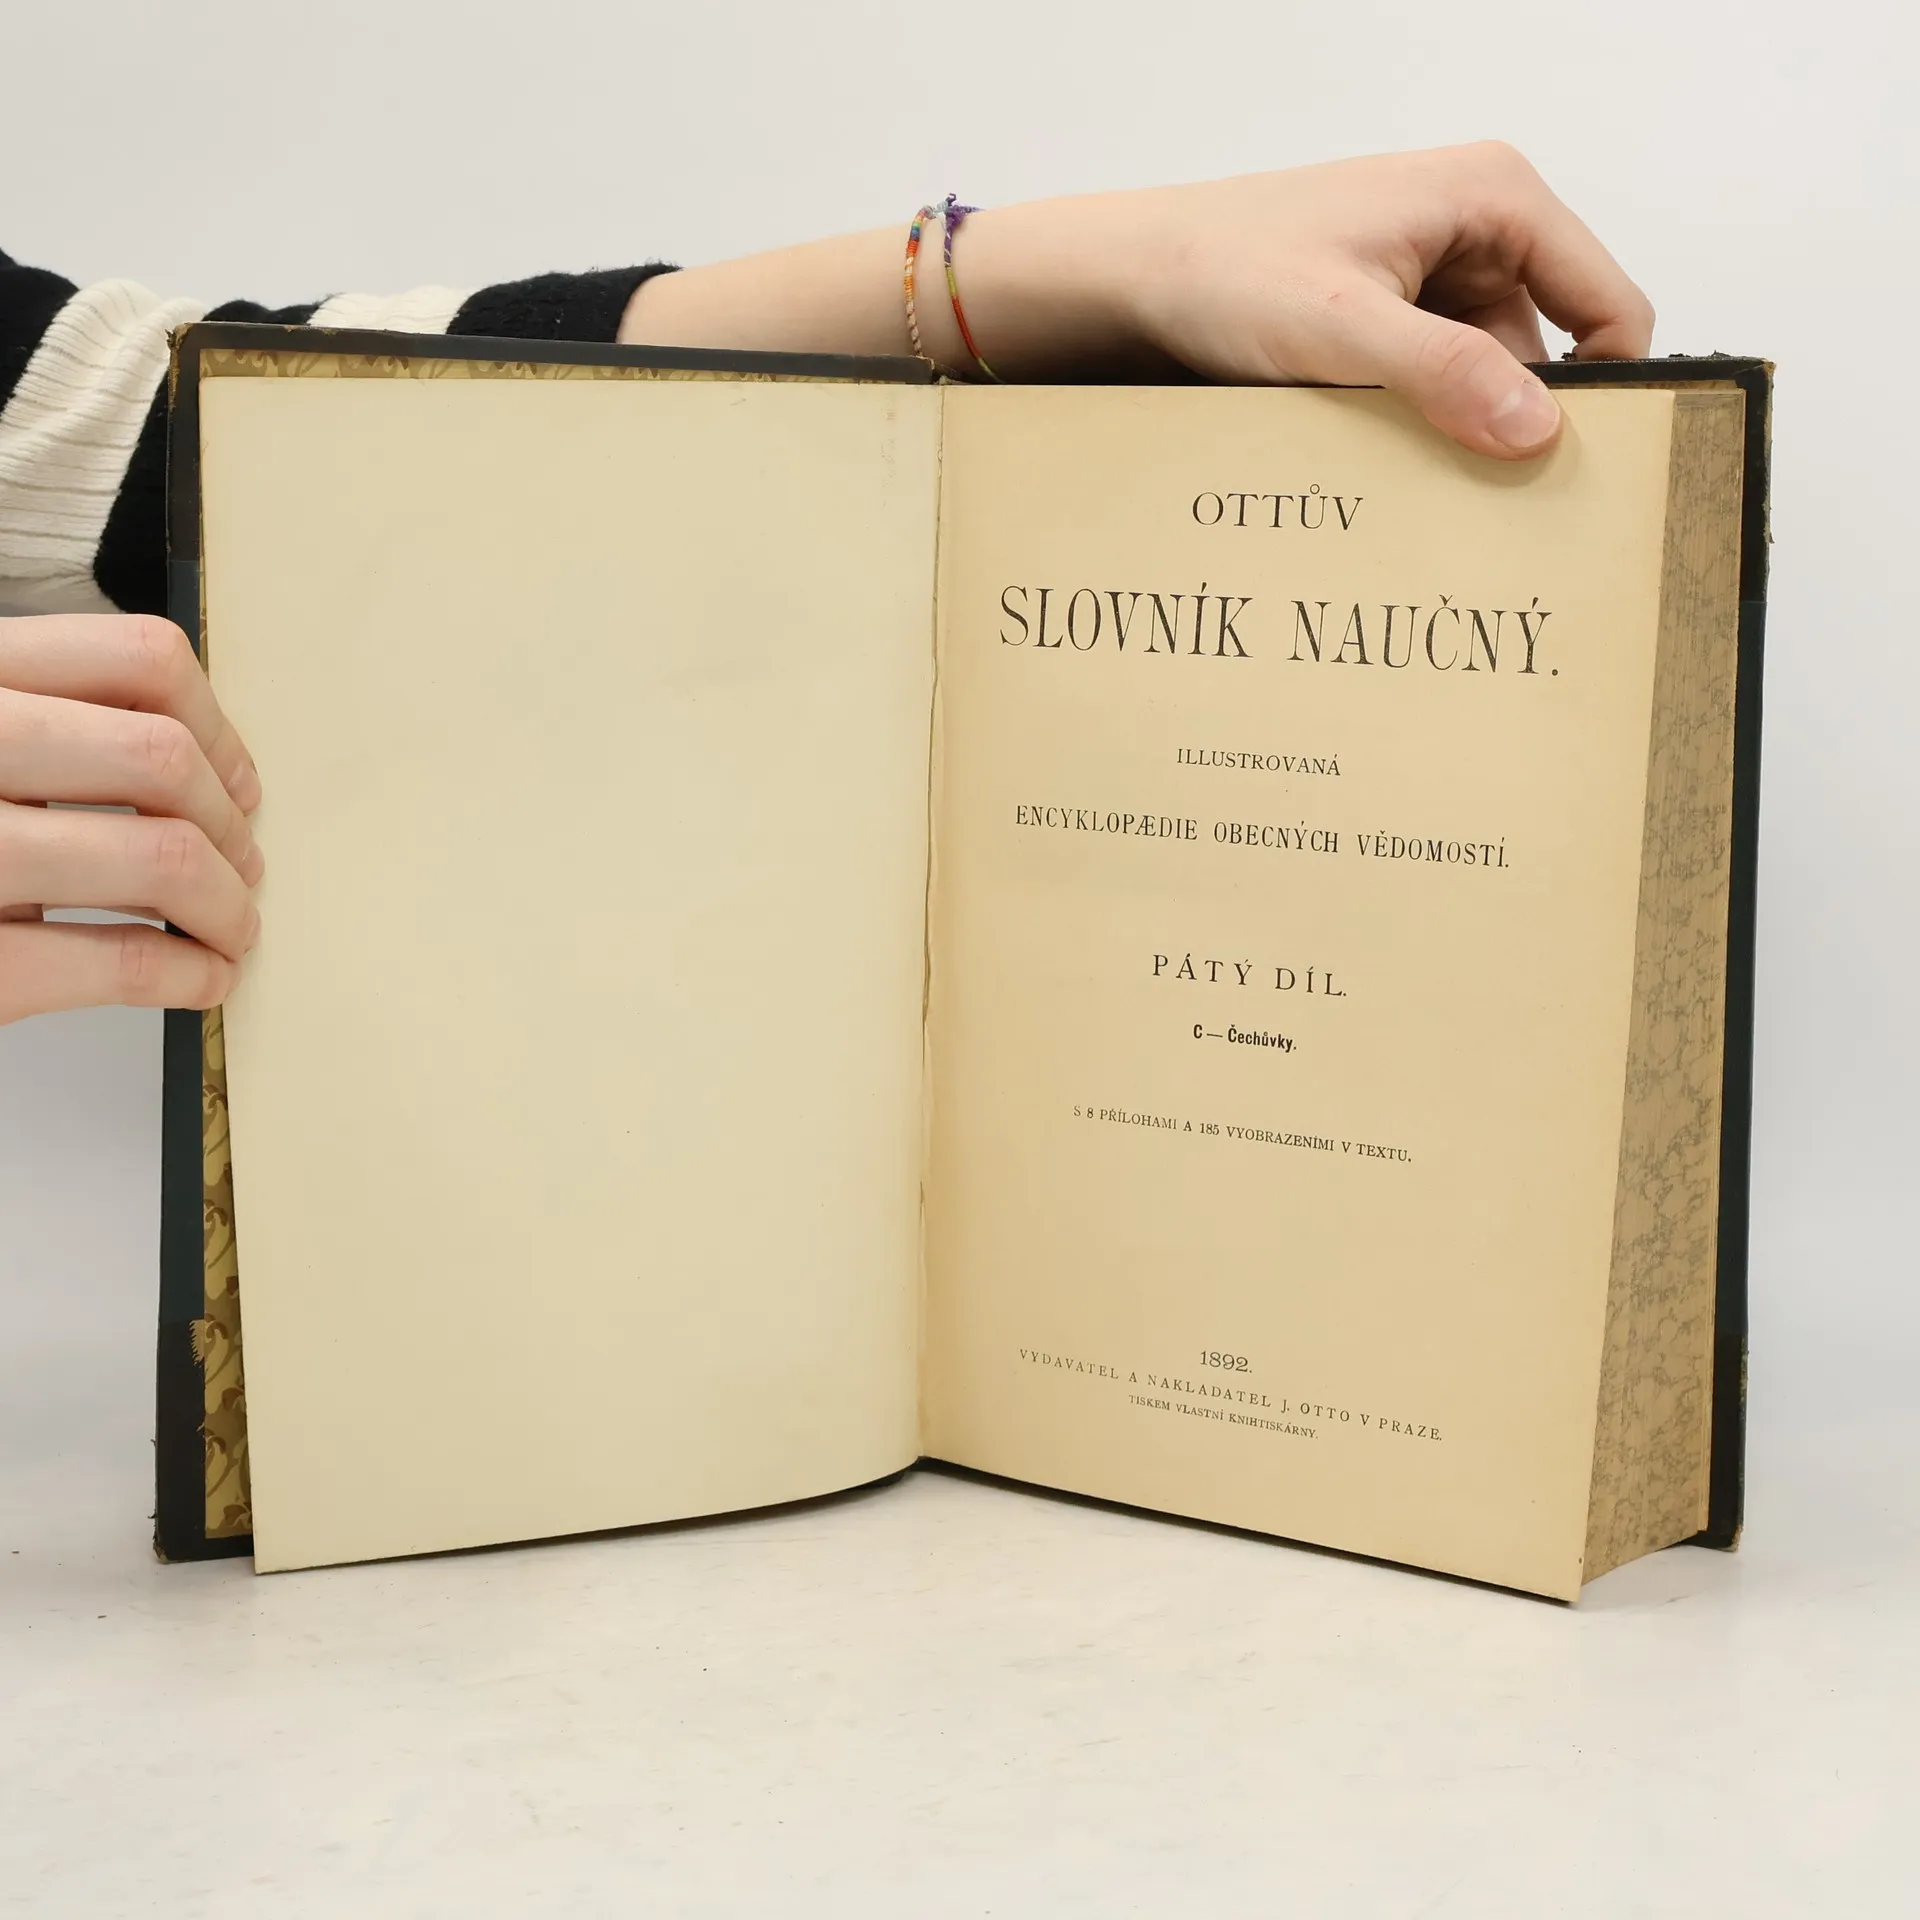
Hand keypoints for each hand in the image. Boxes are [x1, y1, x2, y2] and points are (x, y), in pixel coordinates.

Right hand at [0, 615, 262, 1024]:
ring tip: (230, 931)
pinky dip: (188, 972)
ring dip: (226, 905)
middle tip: (240, 870)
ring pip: (160, 855)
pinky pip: (120, 959)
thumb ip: (35, 732)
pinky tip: (198, 979)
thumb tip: (195, 771)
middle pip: (161, 758)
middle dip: (226, 827)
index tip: (237, 783)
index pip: (136, 657)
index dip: (217, 728)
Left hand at [1103, 143, 1654, 457]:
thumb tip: (1536, 427)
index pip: (1610, 302)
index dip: (1609, 386)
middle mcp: (1476, 225)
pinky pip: (1435, 378)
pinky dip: (1418, 419)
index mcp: (1494, 196)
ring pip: (1486, 374)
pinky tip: (1380, 451)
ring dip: (1457, 425)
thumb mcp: (1342, 327)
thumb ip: (1445, 373)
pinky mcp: (1392, 311)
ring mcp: (1432, 270)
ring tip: (1412, 471)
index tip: (1573, 467)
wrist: (1134, 277)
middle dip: (1517, 418)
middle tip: (1485, 493)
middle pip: (1549, 347)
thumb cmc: (1224, 269)